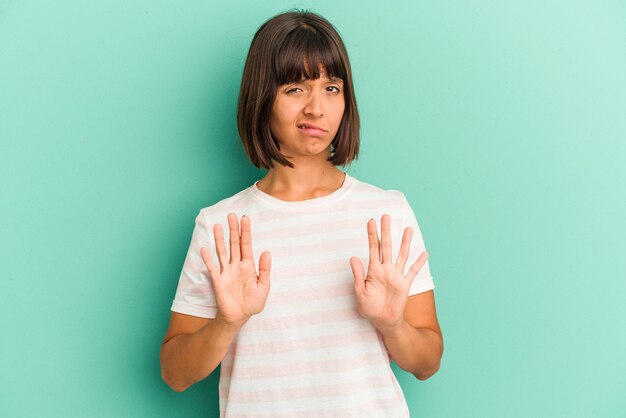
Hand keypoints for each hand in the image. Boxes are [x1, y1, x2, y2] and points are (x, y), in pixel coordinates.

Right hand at [200, 213, 270, 327]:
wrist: (239, 317)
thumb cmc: (252, 302)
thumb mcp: (263, 287)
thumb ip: (265, 270)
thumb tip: (266, 252)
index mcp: (249, 266)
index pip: (246, 245)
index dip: (245, 232)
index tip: (245, 218)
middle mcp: (236, 265)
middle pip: (234, 244)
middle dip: (233, 230)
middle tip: (231, 215)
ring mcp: (226, 272)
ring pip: (222, 252)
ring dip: (220, 239)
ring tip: (217, 226)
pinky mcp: (218, 281)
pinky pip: (212, 268)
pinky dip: (208, 259)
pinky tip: (204, 248)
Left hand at [350, 214, 428, 331]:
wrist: (382, 321)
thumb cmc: (369, 308)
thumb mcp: (359, 291)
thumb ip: (357, 274)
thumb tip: (353, 257)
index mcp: (373, 270)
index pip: (373, 248)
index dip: (372, 235)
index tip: (371, 221)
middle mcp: (385, 269)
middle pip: (387, 246)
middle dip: (386, 231)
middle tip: (386, 216)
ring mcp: (396, 275)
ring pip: (402, 255)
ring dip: (405, 242)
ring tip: (408, 229)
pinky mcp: (405, 284)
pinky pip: (413, 272)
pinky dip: (419, 263)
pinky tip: (425, 253)